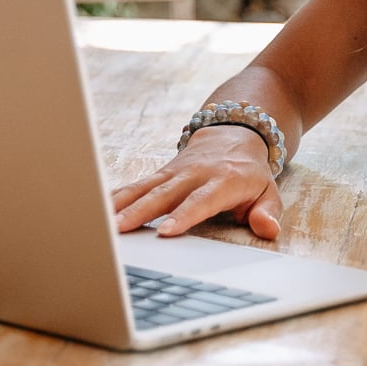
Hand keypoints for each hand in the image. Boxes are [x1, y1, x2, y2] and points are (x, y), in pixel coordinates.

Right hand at [112, 127, 282, 240]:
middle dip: (141, 212)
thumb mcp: (268, 191)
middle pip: (165, 194)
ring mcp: (175, 172)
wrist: (235, 133)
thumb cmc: (249, 173)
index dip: (183, 215)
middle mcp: (195, 173)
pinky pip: (137, 185)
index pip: (201, 200)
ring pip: (145, 187)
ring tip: (103, 223)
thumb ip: (268, 212)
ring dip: (123, 205)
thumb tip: (267, 229)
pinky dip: (117, 197)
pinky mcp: (161, 173)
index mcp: (223, 180)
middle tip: (120, 229)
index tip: (165, 232)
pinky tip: (98, 210)